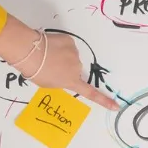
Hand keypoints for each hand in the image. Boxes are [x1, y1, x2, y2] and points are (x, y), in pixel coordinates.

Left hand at [0, 17, 117, 109]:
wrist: (30, 51)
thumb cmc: (36, 72)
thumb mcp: (48, 83)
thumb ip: (61, 81)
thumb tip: (64, 74)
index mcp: (71, 81)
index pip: (91, 93)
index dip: (104, 101)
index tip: (116, 106)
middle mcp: (77, 68)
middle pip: (74, 69)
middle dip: (65, 68)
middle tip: (49, 66)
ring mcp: (75, 53)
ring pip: (71, 56)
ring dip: (62, 56)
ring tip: (47, 55)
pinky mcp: (70, 41)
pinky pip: (67, 45)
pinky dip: (60, 45)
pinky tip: (50, 46)